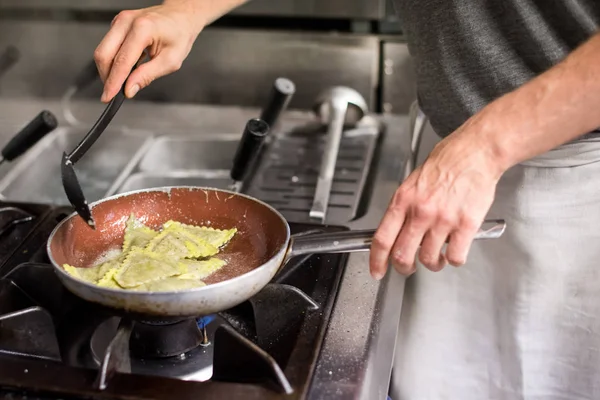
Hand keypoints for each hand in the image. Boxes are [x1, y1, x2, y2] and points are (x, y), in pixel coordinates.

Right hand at [94, 4, 203, 102]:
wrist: (180, 17)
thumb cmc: (179, 35)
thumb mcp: (170, 61)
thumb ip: (148, 75)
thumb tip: (129, 89)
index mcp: (142, 29)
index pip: (122, 61)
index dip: (113, 82)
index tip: (108, 97)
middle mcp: (127, 21)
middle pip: (104, 54)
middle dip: (107, 77)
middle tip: (114, 93)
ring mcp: (120, 21)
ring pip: (103, 50)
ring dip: (109, 70)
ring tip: (123, 80)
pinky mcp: (118, 24)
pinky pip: (109, 46)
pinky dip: (114, 61)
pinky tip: (126, 67)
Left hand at [369, 127, 503, 277]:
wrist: (475, 152)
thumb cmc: (446, 163)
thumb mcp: (413, 182)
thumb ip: (404, 207)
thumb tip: (396, 232)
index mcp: (403, 200)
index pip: (382, 238)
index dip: (377, 260)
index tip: (377, 270)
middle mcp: (421, 212)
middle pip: (402, 254)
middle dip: (404, 268)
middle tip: (408, 269)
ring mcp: (443, 219)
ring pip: (430, 259)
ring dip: (433, 264)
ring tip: (438, 258)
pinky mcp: (466, 224)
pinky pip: (456, 256)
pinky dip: (455, 259)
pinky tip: (455, 251)